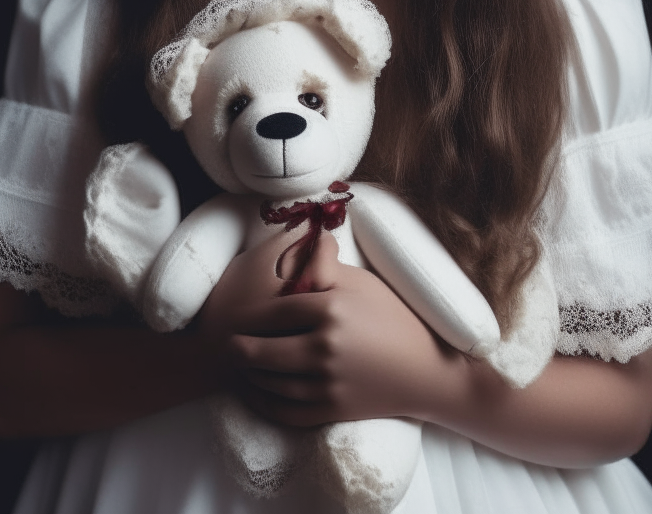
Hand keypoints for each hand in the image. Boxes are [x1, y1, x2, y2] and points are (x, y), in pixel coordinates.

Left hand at [199, 231, 470, 427]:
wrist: (426, 370)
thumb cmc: (394, 317)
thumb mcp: (362, 282)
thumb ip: (325, 266)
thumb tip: (302, 241)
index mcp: (329, 309)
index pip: (272, 312)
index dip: (249, 315)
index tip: (234, 314)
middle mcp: (323, 347)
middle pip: (260, 351)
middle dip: (237, 348)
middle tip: (225, 342)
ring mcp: (326, 383)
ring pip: (268, 382)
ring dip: (248, 373)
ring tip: (240, 363)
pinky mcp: (331, 410)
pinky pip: (284, 410)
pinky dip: (263, 403)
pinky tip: (256, 391)